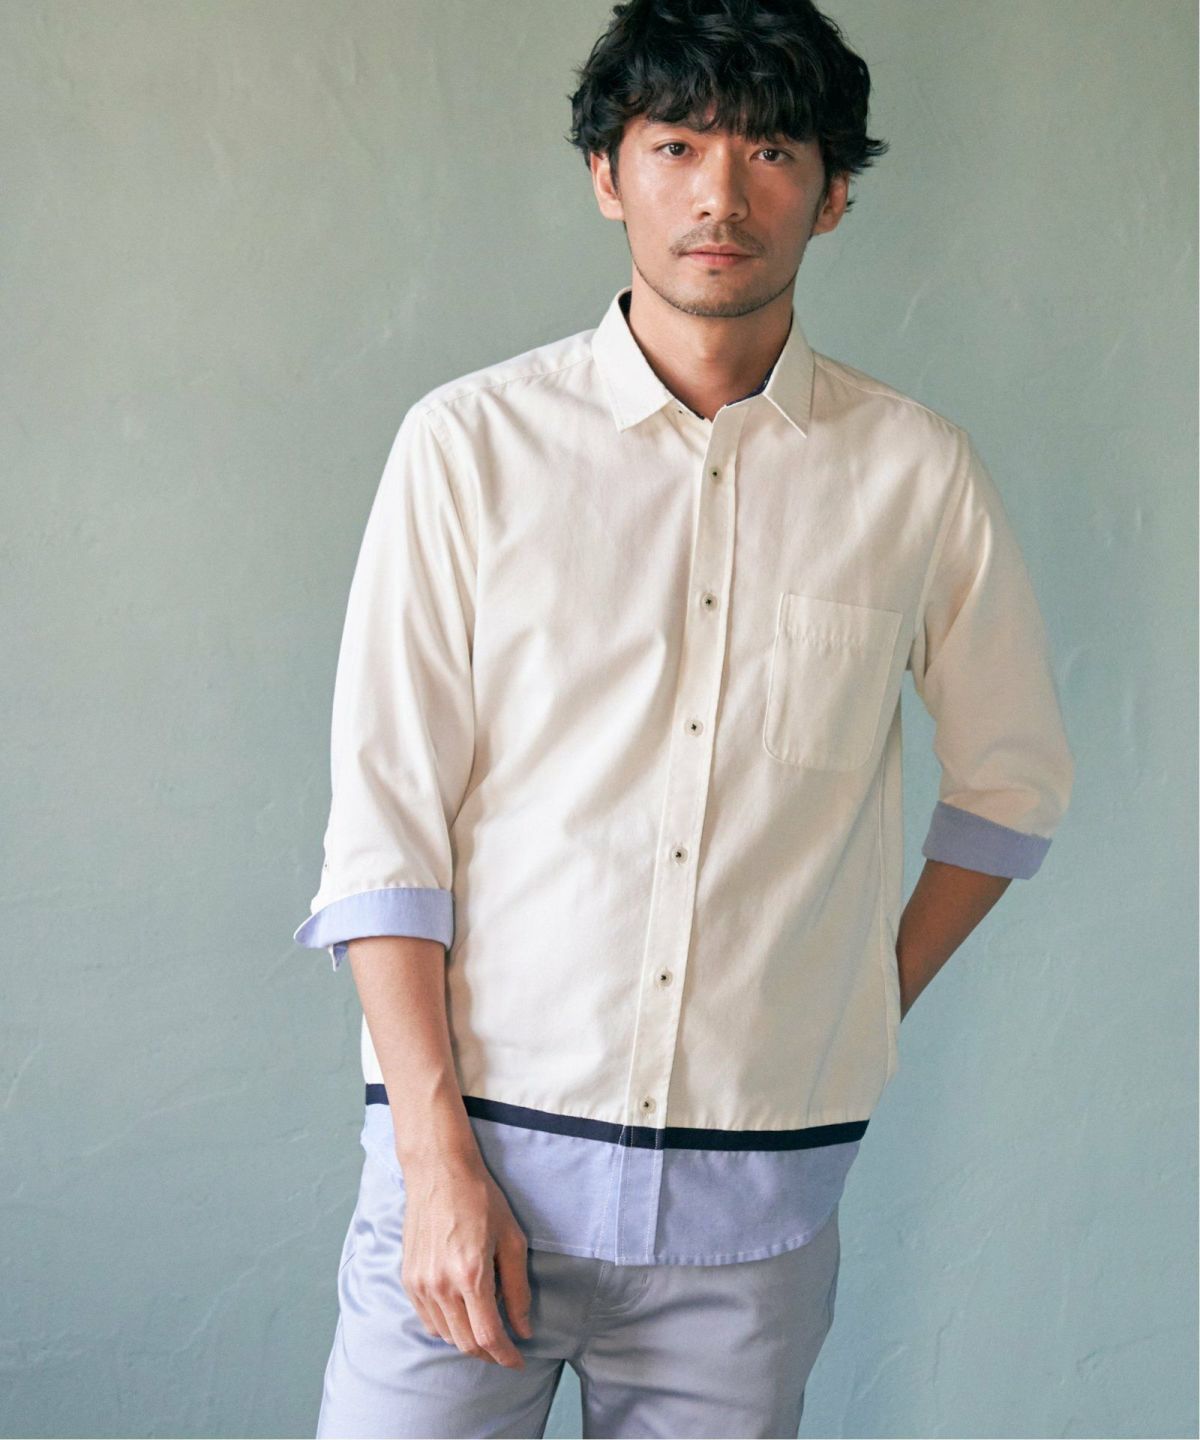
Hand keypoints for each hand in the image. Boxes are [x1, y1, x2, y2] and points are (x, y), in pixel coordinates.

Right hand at [397, 1151, 533, 1367]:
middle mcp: (441, 1284)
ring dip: (468, 1340)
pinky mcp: (408, 1279)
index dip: (506, 1355)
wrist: (439, 1171)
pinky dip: (447, 1326)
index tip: (518, 1361)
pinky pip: (428, 1320)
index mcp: (471, 1274)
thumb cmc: (481, 1199)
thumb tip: (523, 1328)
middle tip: (507, 1348)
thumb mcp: (511, 1239)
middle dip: (489, 1352)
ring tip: (486, 1328)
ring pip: (446, 1335)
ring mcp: (421, 1283)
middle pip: (466, 1342)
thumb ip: (517, 1288)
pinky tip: (462, 1313)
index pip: (488, 1335)